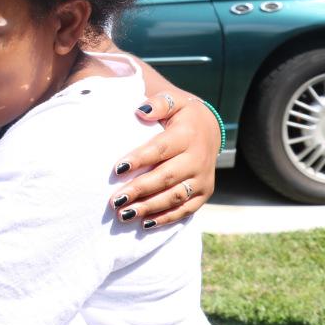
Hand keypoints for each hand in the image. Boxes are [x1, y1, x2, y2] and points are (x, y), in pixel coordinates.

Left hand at [109, 90, 218, 228]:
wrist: (209, 129)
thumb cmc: (180, 115)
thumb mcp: (173, 101)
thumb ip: (158, 104)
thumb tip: (139, 111)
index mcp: (187, 135)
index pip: (160, 149)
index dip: (139, 159)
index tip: (116, 170)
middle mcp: (198, 159)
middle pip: (166, 177)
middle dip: (139, 190)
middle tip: (115, 200)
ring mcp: (202, 179)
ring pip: (175, 197)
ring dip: (149, 208)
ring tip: (124, 214)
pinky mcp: (204, 193)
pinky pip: (185, 210)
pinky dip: (165, 218)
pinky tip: (144, 223)